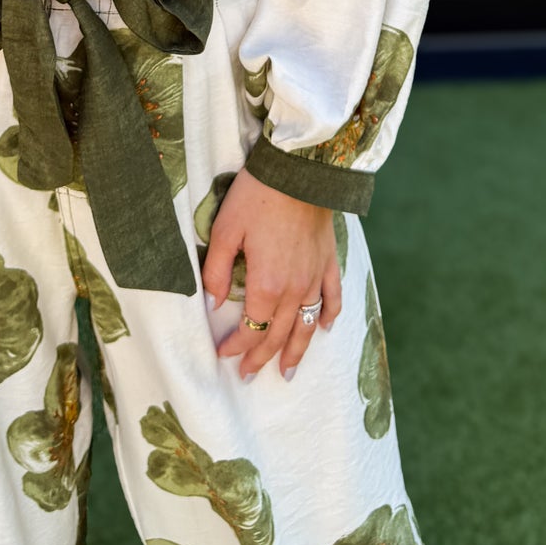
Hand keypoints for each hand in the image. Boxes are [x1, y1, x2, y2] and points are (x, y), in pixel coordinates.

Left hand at [201, 166, 341, 381]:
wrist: (299, 169)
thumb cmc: (257, 196)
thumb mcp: (224, 230)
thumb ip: (216, 271)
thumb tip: (212, 303)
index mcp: (267, 283)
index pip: (252, 327)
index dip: (237, 345)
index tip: (223, 354)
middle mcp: (295, 288)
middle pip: (278, 334)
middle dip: (261, 357)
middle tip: (248, 375)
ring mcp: (315, 277)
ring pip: (307, 325)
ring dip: (297, 351)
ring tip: (288, 372)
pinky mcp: (329, 261)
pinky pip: (333, 298)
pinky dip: (328, 316)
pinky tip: (324, 329)